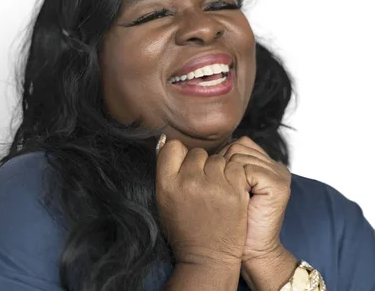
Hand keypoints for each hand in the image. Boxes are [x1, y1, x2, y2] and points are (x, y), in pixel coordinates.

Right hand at [155, 136, 249, 267]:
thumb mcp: (164, 199)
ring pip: (217, 159)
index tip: (184, 166)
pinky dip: (234, 176)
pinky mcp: (234, 191)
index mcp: (167, 182)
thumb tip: (167, 141)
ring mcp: (213, 185)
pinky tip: (229, 191)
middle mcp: (188, 180)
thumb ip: (166, 171)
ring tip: (216, 190)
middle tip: (202, 185)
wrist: (207, 256)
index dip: (179, 155)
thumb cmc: (184, 228)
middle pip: (197, 152)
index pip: (172, 146)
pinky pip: (235, 167)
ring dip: (218, 170)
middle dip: (201, 165)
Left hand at [217, 136, 291, 261]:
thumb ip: (221, 166)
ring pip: (238, 156)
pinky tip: (238, 200)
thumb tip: (189, 146)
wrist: (250, 251)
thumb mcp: (225, 188)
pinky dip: (235, 184)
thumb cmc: (230, 222)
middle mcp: (275, 166)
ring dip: (226, 177)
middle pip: (236, 146)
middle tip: (223, 193)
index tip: (216, 184)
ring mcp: (279, 174)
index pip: (237, 143)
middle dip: (221, 167)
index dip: (220, 161)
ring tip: (231, 198)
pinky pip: (244, 169)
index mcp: (265, 164)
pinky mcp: (278, 184)